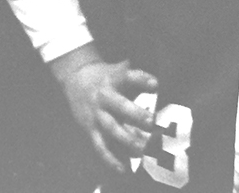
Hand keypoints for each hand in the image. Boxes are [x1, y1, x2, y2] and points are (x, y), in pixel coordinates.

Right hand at [51, 45, 158, 171]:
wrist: (76, 78)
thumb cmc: (108, 77)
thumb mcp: (120, 70)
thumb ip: (139, 77)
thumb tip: (163, 84)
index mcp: (114, 79)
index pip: (129, 77)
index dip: (142, 80)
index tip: (156, 84)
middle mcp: (105, 97)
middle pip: (120, 106)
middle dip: (136, 115)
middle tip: (152, 122)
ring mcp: (97, 114)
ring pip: (112, 129)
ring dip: (128, 140)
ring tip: (144, 149)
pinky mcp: (91, 130)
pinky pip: (101, 146)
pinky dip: (111, 159)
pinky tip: (124, 169)